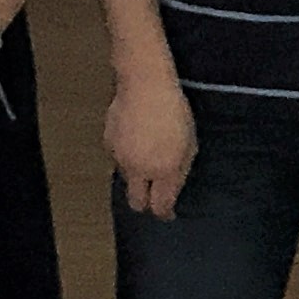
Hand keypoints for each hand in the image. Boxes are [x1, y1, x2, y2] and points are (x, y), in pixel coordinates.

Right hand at [107, 67, 197, 218]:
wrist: (145, 85)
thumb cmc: (174, 110)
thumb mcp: (190, 144)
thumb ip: (180, 171)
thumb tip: (172, 188)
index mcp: (163, 170)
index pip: (160, 206)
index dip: (165, 213)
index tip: (169, 213)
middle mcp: (139, 169)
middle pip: (136, 202)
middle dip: (145, 204)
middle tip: (153, 196)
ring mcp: (121, 156)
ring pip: (127, 178)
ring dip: (136, 174)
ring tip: (147, 154)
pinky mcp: (108, 142)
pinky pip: (119, 157)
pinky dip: (127, 155)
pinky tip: (136, 138)